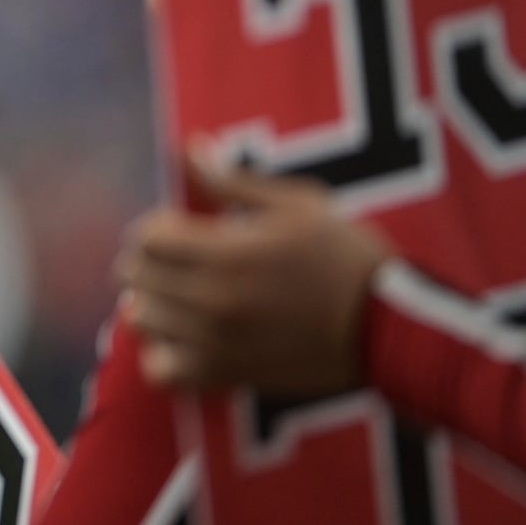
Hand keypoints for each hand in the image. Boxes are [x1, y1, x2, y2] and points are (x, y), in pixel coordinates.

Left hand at [116, 148, 392, 395]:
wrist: (388, 328)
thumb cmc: (347, 257)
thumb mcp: (297, 204)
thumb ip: (233, 181)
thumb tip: (190, 148)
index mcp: (228, 254)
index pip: (147, 237)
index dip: (158, 225)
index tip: (182, 226)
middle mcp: (212, 302)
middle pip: (137, 275)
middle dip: (151, 259)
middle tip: (181, 257)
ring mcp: (215, 344)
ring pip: (139, 320)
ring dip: (152, 301)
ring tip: (181, 293)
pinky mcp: (226, 376)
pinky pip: (160, 371)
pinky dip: (161, 353)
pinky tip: (183, 337)